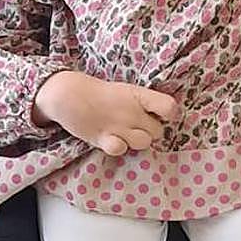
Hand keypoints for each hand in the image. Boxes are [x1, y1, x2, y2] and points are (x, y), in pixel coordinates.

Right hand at [33, 71, 179, 155]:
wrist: (71, 94)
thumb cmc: (102, 93)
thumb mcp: (127, 91)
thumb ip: (144, 103)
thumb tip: (164, 116)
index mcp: (139, 95)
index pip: (169, 107)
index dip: (170, 114)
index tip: (163, 115)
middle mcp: (132, 111)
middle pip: (158, 131)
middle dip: (150, 130)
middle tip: (138, 125)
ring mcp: (118, 125)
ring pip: (144, 143)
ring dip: (137, 140)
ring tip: (125, 132)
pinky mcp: (103, 138)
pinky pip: (121, 149)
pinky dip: (119, 147)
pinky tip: (112, 139)